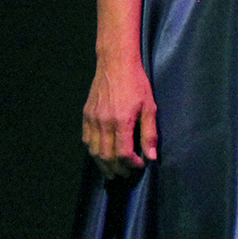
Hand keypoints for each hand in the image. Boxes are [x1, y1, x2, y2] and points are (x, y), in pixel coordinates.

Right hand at [82, 54, 157, 178]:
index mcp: (121, 121)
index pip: (123, 153)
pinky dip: (93, 151)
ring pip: (93, 151)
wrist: (115, 64)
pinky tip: (100, 155)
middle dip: (117, 169)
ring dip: (103, 164)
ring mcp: (92, 119)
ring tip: (112, 171)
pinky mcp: (86, 115)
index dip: (132, 164)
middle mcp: (104, 123)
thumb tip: (151, 157)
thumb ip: (150, 133)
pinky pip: (86, 140)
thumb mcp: (150, 107)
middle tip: (125, 175)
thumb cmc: (136, 83)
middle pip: (106, 156)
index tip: (140, 165)